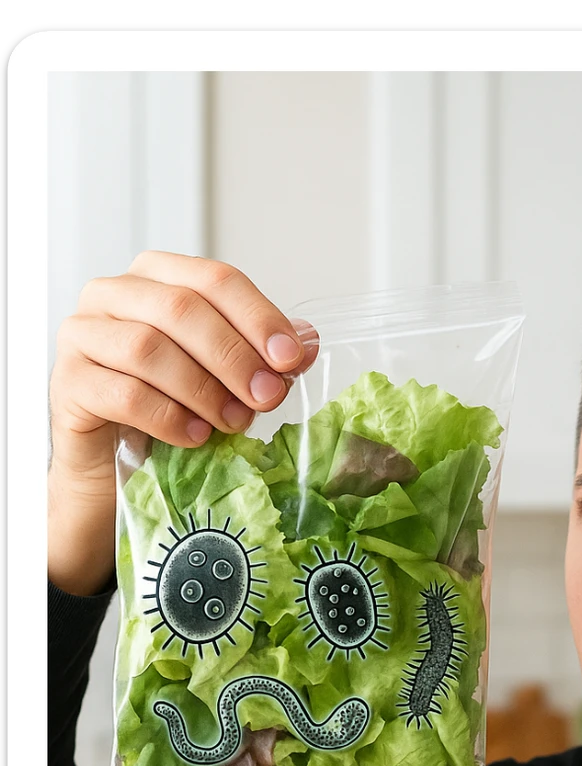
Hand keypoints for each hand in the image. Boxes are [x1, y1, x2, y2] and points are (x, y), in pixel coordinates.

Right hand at [47, 250, 318, 595]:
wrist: (111, 465)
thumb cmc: (166, 411)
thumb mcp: (221, 379)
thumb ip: (258, 355)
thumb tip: (307, 342)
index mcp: (156, 277)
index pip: (214, 279)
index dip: (258, 317)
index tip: (291, 359)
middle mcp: (113, 294)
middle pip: (182, 309)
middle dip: (234, 356)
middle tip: (268, 398)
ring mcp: (82, 335)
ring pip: (149, 348)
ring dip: (202, 389)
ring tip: (233, 422)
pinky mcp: (68, 382)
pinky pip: (123, 393)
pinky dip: (168, 417)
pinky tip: (195, 436)